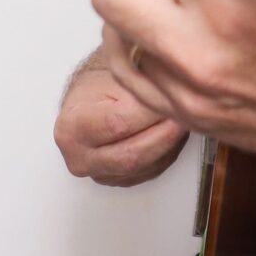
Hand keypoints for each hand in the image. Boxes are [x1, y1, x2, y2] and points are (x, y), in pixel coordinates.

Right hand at [53, 52, 188, 186]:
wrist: (94, 95)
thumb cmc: (102, 82)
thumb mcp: (116, 75)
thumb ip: (138, 88)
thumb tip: (168, 96)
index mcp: (70, 129)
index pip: (118, 124)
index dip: (150, 111)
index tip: (169, 97)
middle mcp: (80, 158)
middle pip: (133, 154)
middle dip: (166, 131)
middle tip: (184, 110)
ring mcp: (100, 173)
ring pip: (147, 166)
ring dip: (171, 141)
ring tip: (181, 116)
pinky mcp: (121, 180)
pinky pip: (153, 171)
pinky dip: (169, 151)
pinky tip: (172, 131)